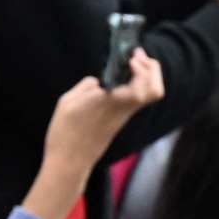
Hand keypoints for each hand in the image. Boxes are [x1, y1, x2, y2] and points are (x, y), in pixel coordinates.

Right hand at [42, 50, 164, 172]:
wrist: (70, 162)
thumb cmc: (65, 132)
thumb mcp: (68, 101)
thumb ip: (86, 86)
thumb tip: (98, 81)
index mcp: (110, 102)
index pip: (141, 86)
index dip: (144, 68)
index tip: (132, 56)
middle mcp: (122, 109)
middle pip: (154, 91)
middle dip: (152, 70)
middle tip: (137, 56)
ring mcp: (122, 117)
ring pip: (146, 96)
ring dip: (144, 77)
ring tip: (129, 63)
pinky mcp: (118, 122)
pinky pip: (135, 100)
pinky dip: (134, 85)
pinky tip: (119, 78)